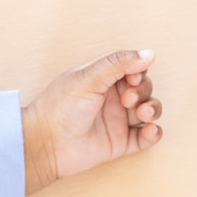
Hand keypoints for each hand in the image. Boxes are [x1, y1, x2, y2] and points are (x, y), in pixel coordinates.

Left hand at [21, 49, 162, 193]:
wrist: (44, 144)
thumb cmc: (58, 108)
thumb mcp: (87, 78)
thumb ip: (117, 63)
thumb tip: (149, 53)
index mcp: (102, 80)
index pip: (133, 69)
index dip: (139, 72)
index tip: (131, 78)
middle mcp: (111, 99)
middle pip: (144, 88)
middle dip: (144, 91)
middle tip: (127, 99)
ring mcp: (116, 121)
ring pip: (149, 111)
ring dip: (153, 109)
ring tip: (142, 113)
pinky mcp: (120, 143)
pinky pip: (146, 137)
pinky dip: (153, 133)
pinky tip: (147, 130)